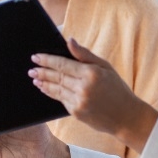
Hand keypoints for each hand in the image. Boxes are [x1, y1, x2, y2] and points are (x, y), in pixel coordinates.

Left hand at [31, 38, 157, 151]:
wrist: (126, 116)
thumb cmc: (117, 89)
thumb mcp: (105, 67)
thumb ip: (85, 55)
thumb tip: (69, 41)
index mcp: (91, 73)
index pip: (63, 64)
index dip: (47, 60)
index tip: (36, 57)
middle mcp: (83, 87)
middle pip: (57, 77)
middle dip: (42, 71)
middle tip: (31, 68)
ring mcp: (79, 101)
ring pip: (56, 89)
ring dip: (44, 83)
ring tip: (35, 78)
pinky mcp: (76, 112)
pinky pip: (61, 100)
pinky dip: (52, 93)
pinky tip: (46, 89)